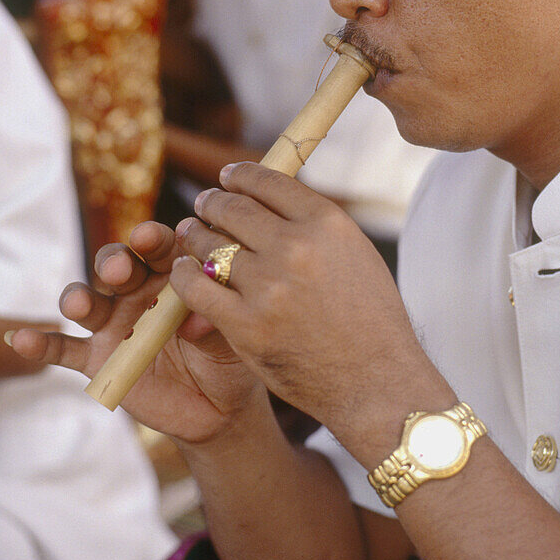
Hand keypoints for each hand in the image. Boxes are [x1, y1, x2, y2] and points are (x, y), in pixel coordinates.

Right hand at [9, 221, 262, 442]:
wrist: (220, 407)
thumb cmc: (230, 357)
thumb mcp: (232, 337)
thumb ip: (213, 321)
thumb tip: (196, 319)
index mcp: (174, 274)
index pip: (160, 248)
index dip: (152, 240)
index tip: (149, 237)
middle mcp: (138, 291)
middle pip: (118, 265)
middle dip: (115, 263)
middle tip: (120, 269)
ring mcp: (114, 323)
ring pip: (88, 301)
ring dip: (78, 298)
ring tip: (78, 305)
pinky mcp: (98, 358)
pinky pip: (64, 349)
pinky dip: (40, 344)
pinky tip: (21, 340)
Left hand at [170, 163, 433, 435]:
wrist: (376, 383)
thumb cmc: (372, 321)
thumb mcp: (356, 255)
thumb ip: (316, 227)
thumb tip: (274, 202)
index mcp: (327, 224)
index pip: (268, 182)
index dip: (240, 176)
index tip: (227, 177)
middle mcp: (296, 248)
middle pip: (234, 209)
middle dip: (211, 203)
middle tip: (203, 204)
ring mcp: (268, 287)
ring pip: (209, 245)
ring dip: (193, 236)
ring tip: (189, 235)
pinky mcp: (245, 325)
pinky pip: (196, 288)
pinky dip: (184, 275)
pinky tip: (182, 272)